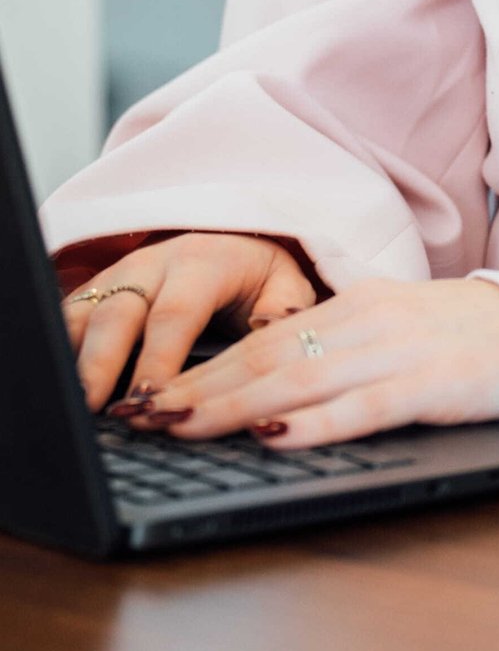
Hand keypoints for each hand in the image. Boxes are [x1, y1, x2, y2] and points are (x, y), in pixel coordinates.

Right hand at [61, 231, 319, 410]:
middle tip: (92, 406)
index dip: (160, 358)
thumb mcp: (285, 285)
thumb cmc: (260, 277)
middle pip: (118, 313)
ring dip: (73, 358)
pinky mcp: (97, 292)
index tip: (151, 396)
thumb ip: (284, 308)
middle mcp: (153, 265)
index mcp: (203, 263)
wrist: (232, 244)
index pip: (176, 313)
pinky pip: (69, 318)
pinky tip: (62, 383)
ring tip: (72, 402)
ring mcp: (119, 277)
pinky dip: (61, 349)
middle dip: (101, 362)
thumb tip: (270, 327)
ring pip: (84, 314)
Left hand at [114, 277, 498, 448]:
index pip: (265, 340)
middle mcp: (372, 321)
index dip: (203, 369)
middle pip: (270, 357)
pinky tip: (279, 435)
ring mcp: (403, 351)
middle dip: (200, 389)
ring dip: (236, 406)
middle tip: (144, 416)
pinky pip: (366, 406)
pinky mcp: (436, 385)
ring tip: (184, 426)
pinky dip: (318, 422)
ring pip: (303, 379)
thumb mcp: (399, 330)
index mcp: (360, 305)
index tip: (152, 395)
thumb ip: (342, 349)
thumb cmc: (471, 338)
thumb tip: (269, 388)